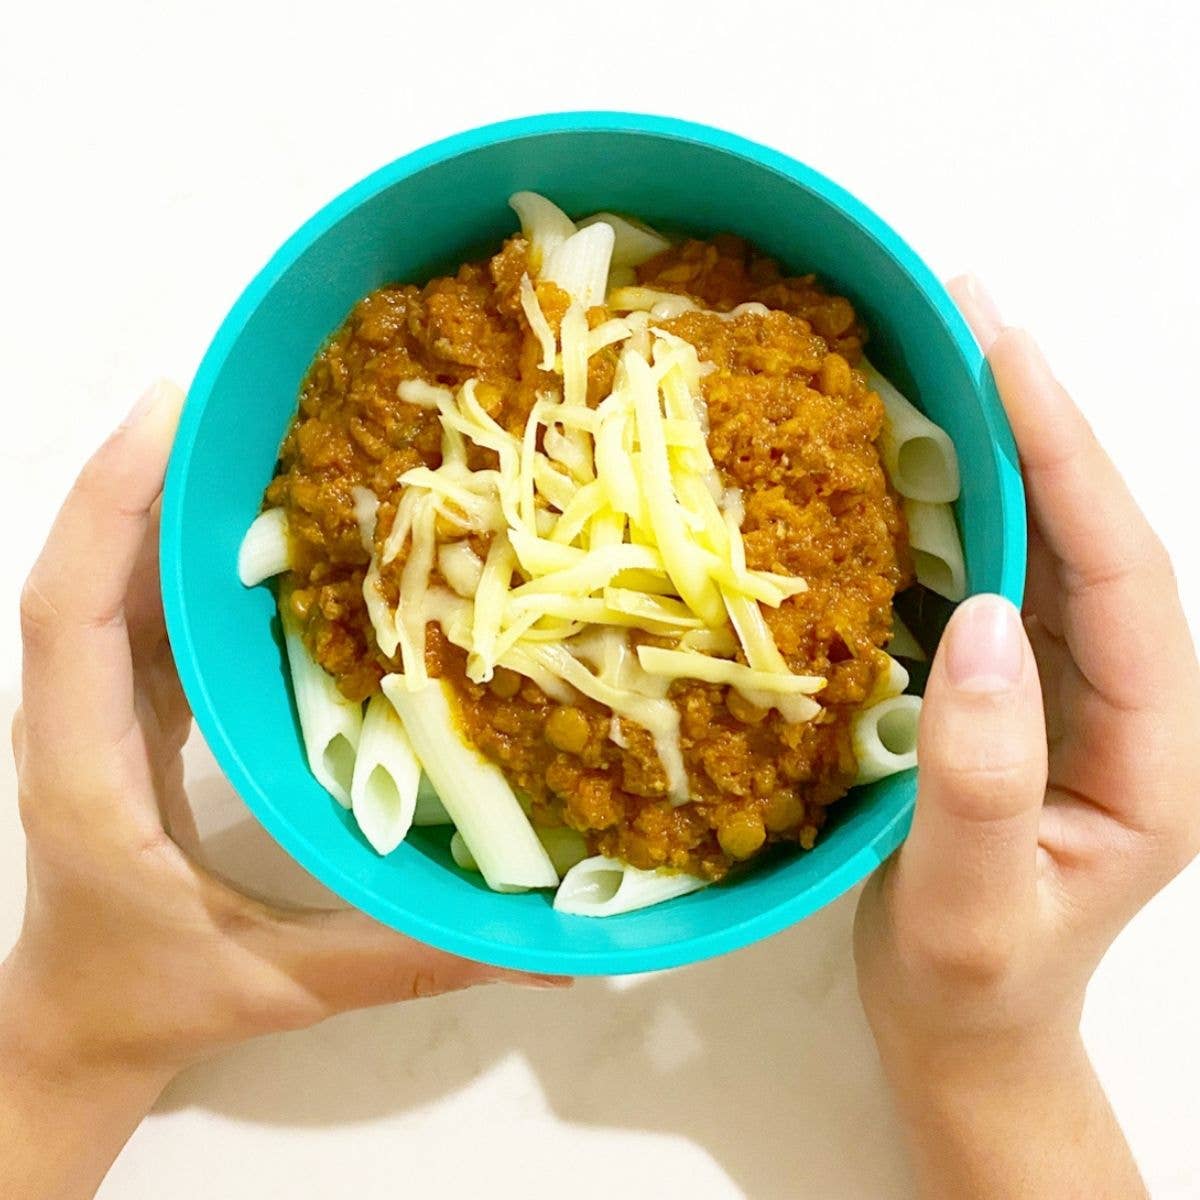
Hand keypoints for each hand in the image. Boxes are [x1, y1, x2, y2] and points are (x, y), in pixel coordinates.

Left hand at [2, 384, 564, 1199]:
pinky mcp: (135, 706)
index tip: (171, 415)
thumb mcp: (278, 985)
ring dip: (177, 499)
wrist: (75, 1028)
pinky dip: (195, 552)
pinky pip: (153, 608)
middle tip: (248, 394)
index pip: (69, 607)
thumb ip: (403, 959)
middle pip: (95, 564)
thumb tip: (541, 953)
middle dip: (158, 467)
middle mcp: (80, 714)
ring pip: (123, 577)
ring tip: (266, 434)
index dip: (110, 501)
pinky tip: (270, 529)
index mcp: (88, 763)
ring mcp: (103, 704)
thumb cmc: (150, 1001)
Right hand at [854, 279, 1199, 1197]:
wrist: (963, 1031)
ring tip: (924, 356)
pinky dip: (940, 512)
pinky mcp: (1003, 691)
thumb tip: (978, 620)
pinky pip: (979, 579)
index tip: (1002, 353)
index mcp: (1154, 746)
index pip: (1125, 573)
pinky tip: (891, 465)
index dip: (1066, 457)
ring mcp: (1062, 689)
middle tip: (957, 311)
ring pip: (1035, 543)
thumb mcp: (974, 910)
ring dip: (985, 448)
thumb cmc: (974, 987)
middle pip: (1088, 531)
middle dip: (1031, 417)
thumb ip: (986, 780)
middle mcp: (1122, 698)